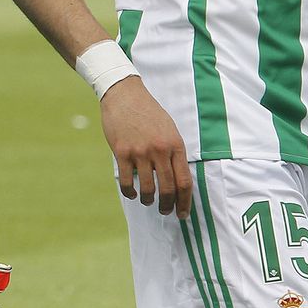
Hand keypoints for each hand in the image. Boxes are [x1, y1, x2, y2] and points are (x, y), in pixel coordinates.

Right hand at [100, 76, 191, 217]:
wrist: (124, 94)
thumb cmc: (148, 112)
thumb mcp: (169, 129)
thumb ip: (173, 152)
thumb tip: (176, 178)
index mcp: (175, 145)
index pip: (184, 182)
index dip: (185, 202)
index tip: (183, 213)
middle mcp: (160, 150)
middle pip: (168, 189)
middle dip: (168, 206)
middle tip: (165, 211)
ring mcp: (140, 152)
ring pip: (148, 188)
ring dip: (148, 200)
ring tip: (147, 201)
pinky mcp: (122, 152)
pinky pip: (128, 181)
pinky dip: (130, 192)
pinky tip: (132, 193)